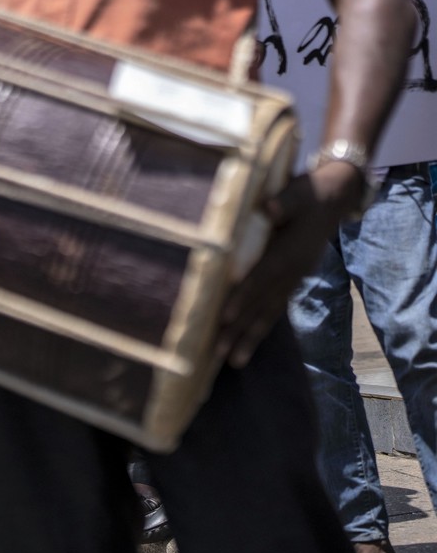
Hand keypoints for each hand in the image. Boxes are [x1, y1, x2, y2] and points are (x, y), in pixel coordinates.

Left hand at [215, 164, 362, 367]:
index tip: (224, 316)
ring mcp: (295, 279)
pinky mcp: (293, 281)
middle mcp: (293, 271)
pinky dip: (260, 327)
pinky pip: (275, 308)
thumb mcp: (297, 191)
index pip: (261, 277)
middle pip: (262, 304)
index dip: (242, 296)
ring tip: (233, 361)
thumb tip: (268, 207)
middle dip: (240, 330)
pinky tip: (248, 343)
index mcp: (290, 252)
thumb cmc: (308, 192)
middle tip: (217, 353)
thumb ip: (283, 201)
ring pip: (270, 312)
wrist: (335, 197)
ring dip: (250, 337)